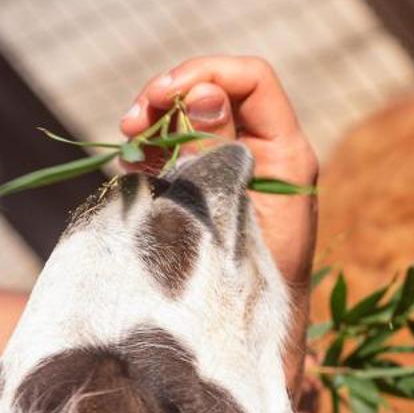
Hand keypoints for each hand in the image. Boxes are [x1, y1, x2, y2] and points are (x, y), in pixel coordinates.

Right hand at [121, 58, 319, 402]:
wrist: (251, 338)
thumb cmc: (249, 284)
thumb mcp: (229, 212)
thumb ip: (215, 152)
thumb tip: (205, 93)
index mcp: (287, 155)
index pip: (253, 80)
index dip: (207, 74)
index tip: (165, 96)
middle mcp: (267, 153)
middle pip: (217, 89)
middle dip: (170, 93)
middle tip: (133, 117)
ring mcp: (237, 167)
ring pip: (193, 115)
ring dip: (155, 117)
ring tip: (127, 136)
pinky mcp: (211, 186)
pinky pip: (180, 147)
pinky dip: (152, 147)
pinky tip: (132, 165)